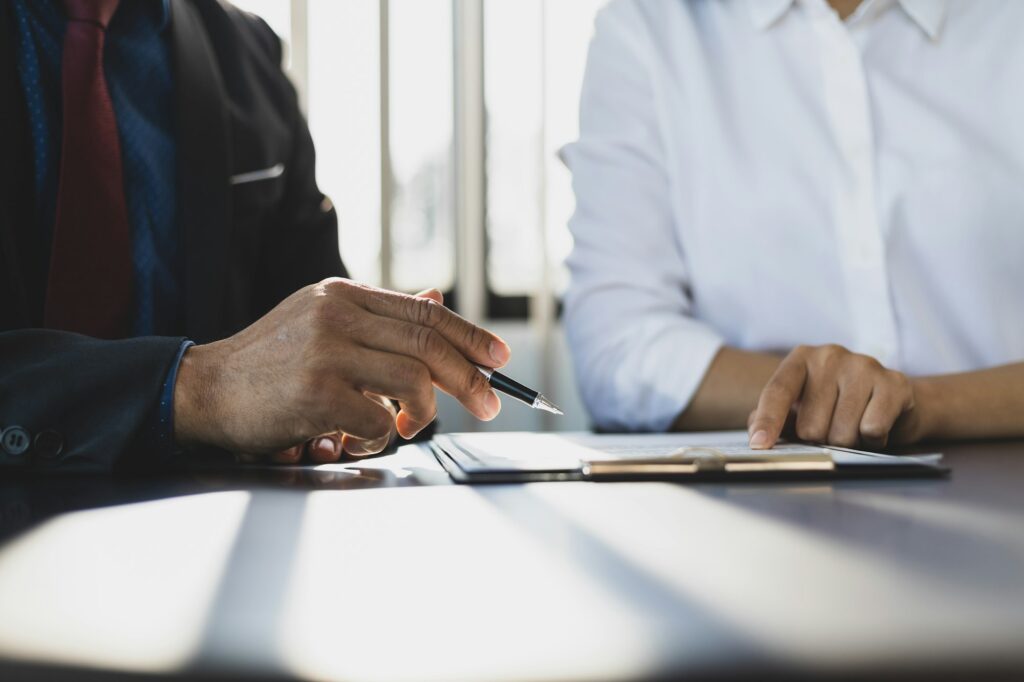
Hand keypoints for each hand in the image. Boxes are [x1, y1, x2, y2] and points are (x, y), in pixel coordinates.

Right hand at [174, 278, 508, 457]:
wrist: (205, 390)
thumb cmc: (270, 364)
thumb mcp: (323, 325)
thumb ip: (380, 318)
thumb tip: (439, 300)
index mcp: (343, 295)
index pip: (424, 312)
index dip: (469, 335)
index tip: (499, 357)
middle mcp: (337, 314)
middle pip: (429, 344)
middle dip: (470, 378)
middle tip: (489, 403)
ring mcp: (326, 351)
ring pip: (413, 381)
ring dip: (422, 413)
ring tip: (407, 426)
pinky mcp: (316, 392)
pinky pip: (378, 420)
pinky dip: (379, 436)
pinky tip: (354, 436)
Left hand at [747, 344, 920, 449]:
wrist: (893, 399)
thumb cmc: (837, 404)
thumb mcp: (800, 406)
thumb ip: (773, 417)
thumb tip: (758, 435)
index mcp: (801, 359)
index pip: (777, 391)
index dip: (768, 421)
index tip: (760, 444)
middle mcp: (830, 356)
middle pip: (811, 425)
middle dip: (820, 440)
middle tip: (831, 430)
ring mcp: (863, 365)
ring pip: (842, 432)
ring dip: (848, 443)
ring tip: (854, 428)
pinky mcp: (894, 382)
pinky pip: (872, 429)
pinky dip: (873, 440)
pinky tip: (874, 429)